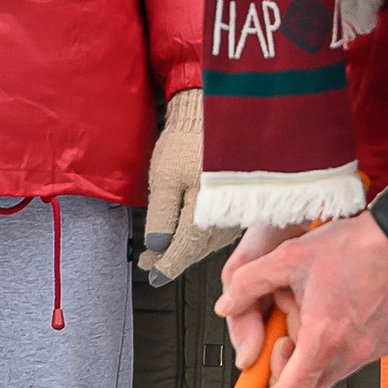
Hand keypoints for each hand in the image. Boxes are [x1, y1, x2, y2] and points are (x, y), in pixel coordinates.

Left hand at [139, 89, 230, 282]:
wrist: (213, 115)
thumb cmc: (189, 141)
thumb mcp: (164, 178)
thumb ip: (161, 216)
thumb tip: (158, 247)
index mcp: (208, 212)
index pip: (185, 249)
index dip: (165, 265)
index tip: (150, 272)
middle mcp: (227, 217)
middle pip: (196, 250)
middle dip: (170, 257)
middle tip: (148, 260)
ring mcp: (235, 212)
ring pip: (207, 243)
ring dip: (184, 248)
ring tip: (160, 249)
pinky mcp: (238, 205)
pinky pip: (216, 230)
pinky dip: (198, 236)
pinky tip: (184, 233)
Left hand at [217, 212, 387, 387]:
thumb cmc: (354, 246)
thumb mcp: (289, 257)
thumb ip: (249, 283)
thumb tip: (227, 305)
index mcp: (324, 337)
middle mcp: (351, 352)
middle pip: (309, 385)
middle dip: (290, 365)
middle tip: (286, 330)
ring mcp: (372, 350)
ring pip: (332, 370)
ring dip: (316, 351)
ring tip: (317, 310)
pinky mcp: (387, 344)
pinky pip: (355, 357)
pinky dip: (340, 343)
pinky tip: (339, 310)